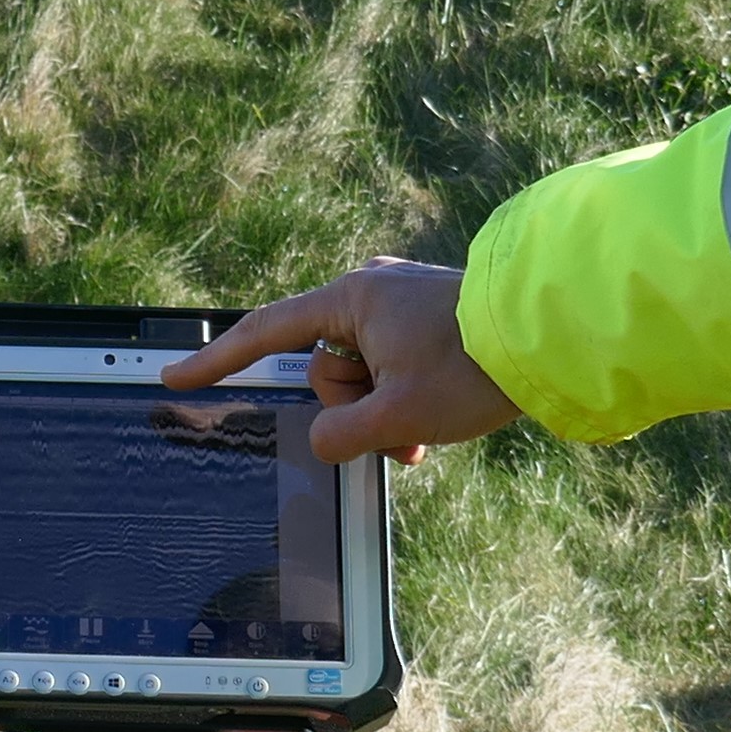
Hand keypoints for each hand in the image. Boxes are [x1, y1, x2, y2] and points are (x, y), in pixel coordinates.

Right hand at [164, 258, 517, 465]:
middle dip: (354, 411)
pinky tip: (437, 418)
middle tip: (398, 434)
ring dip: (386, 411)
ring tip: (429, 429)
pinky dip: (406, 398)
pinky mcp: (428, 316)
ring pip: (364, 375)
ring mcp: (401, 301)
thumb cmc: (475, 366)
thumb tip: (322, 440)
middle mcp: (371, 290)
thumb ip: (340, 436)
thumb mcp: (398, 416)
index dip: (218, 361)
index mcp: (352, 300)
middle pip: (325, 369)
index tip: (177, 378)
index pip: (266, 333)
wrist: (553, 334)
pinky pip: (394, 366)